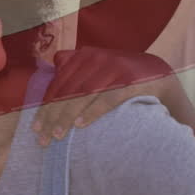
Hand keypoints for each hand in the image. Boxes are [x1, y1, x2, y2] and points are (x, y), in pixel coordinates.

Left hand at [32, 47, 179, 145]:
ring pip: (83, 95)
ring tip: (57, 136)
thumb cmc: (122, 75)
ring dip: (67, 117)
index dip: (45, 105)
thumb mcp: (99, 65)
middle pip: (68, 91)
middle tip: (42, 138)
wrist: (160, 74)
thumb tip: (53, 64)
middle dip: (52, 116)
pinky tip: (80, 126)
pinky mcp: (130, 82)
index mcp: (85, 55)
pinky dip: (92, 112)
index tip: (35, 126)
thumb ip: (78, 66)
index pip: (59, 83)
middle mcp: (97, 59)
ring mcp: (114, 69)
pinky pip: (106, 99)